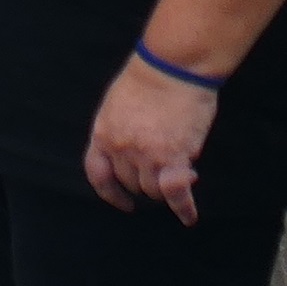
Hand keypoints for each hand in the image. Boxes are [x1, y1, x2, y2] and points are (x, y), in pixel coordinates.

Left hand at [85, 57, 217, 224]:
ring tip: (184, 174)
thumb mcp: (118, 104)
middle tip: (165, 171)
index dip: (109, 191)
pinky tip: (188, 218)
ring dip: (166, 186)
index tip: (122, 201)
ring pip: (153, 189)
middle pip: (130, 182)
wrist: (171, 68)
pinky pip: (175, 194)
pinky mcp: (173, 160)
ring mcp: (146, 157)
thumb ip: (122, 129)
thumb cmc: (149, 78)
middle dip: (145, 180)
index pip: (97, 172)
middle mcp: (120, 150)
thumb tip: (136, 146)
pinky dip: (183, 208)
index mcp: (103, 134)